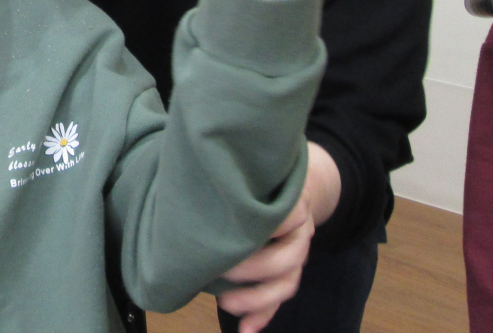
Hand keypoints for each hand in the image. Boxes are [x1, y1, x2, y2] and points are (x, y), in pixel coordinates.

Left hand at [215, 142, 340, 331]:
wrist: (296, 186)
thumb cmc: (261, 180)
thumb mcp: (255, 175)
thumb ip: (237, 186)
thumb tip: (192, 188)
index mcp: (290, 203)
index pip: (286, 218)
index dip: (263, 229)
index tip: (236, 229)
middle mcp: (300, 231)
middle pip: (285, 259)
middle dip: (252, 270)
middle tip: (219, 271)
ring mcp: (297, 255)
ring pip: (285, 284)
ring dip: (256, 300)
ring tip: (226, 304)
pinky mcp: (289, 274)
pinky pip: (279, 300)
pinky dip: (263, 316)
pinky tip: (245, 329)